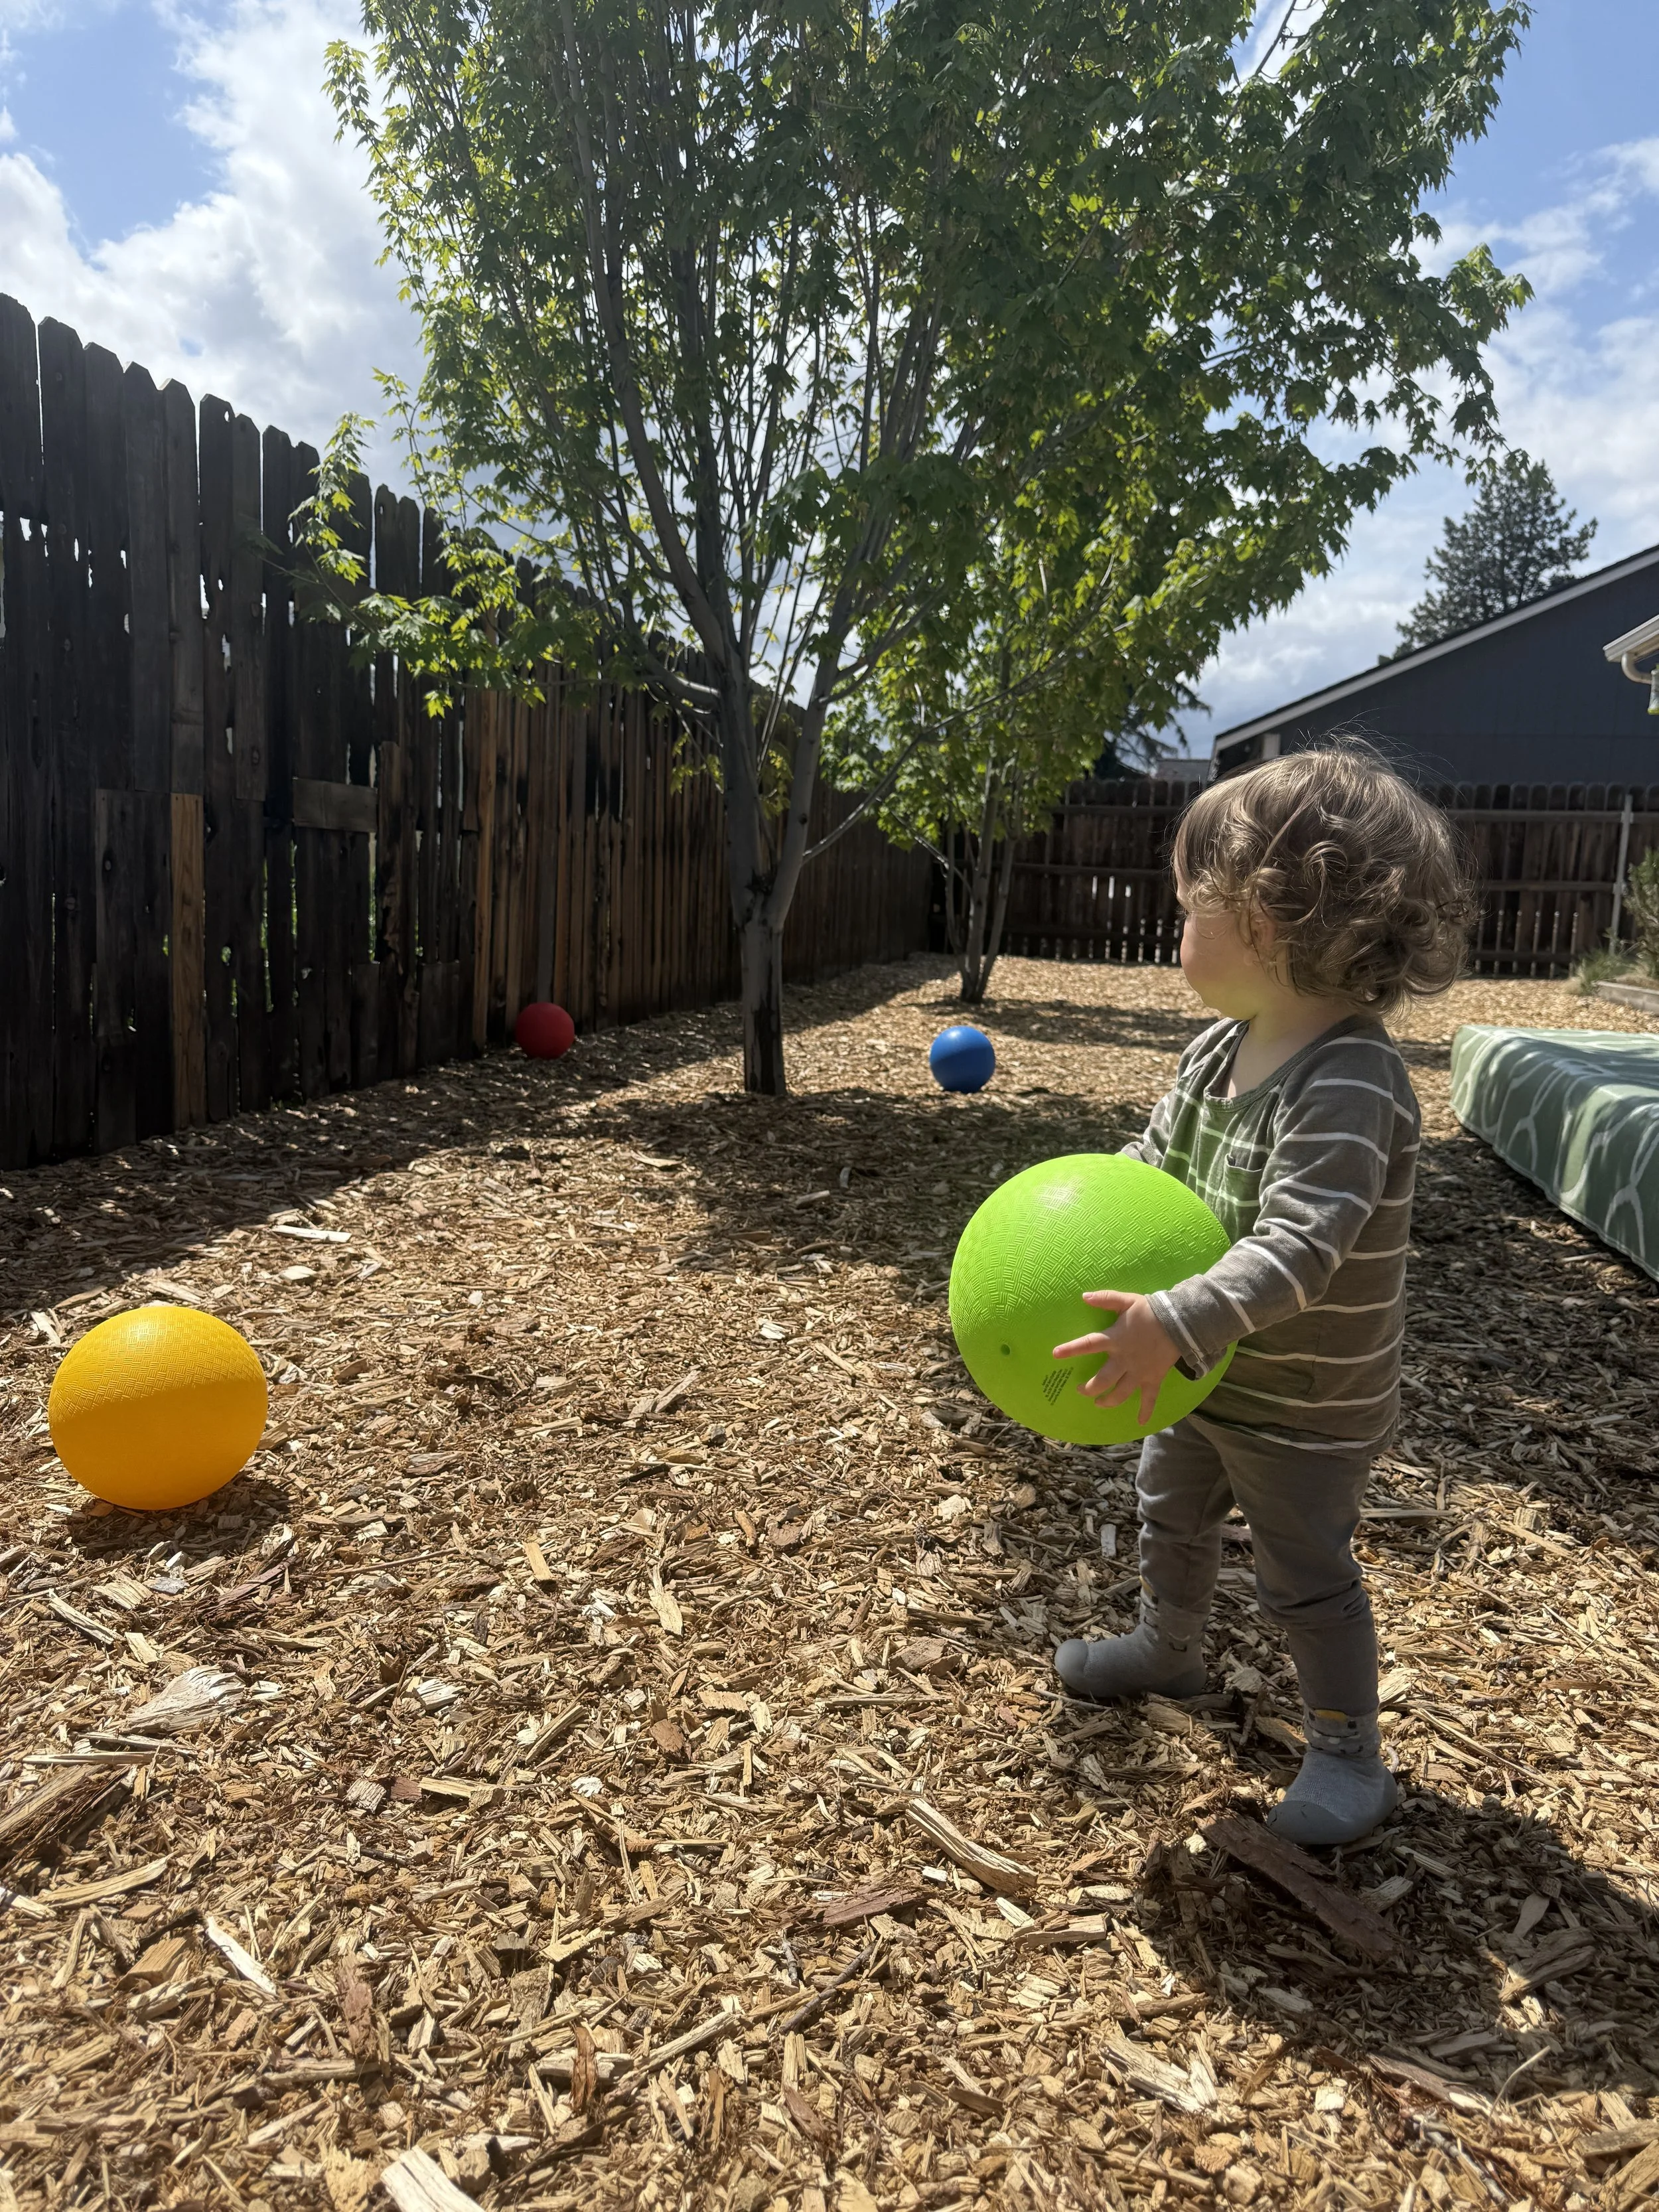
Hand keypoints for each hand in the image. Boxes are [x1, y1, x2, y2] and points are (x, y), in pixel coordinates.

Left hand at [1053, 1290, 1180, 1429]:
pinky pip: (1149, 1399)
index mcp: (1115, 1339)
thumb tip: (1084, 1296)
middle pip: (1102, 1380)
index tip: (1055, 1355)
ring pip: (1120, 1393)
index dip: (1071, 1349)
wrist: (1180, 1322)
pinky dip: (1145, 1412)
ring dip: (1108, 1401)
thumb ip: (1106, 1298)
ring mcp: (1139, 1372)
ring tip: (1099, 1403)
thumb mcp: (1127, 1301)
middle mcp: (1124, 1360)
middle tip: (1081, 1390)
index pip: (1088, 1345)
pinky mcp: (1153, 1378)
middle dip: (1089, 1388)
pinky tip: (1140, 1422)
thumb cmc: (1151, 1311)